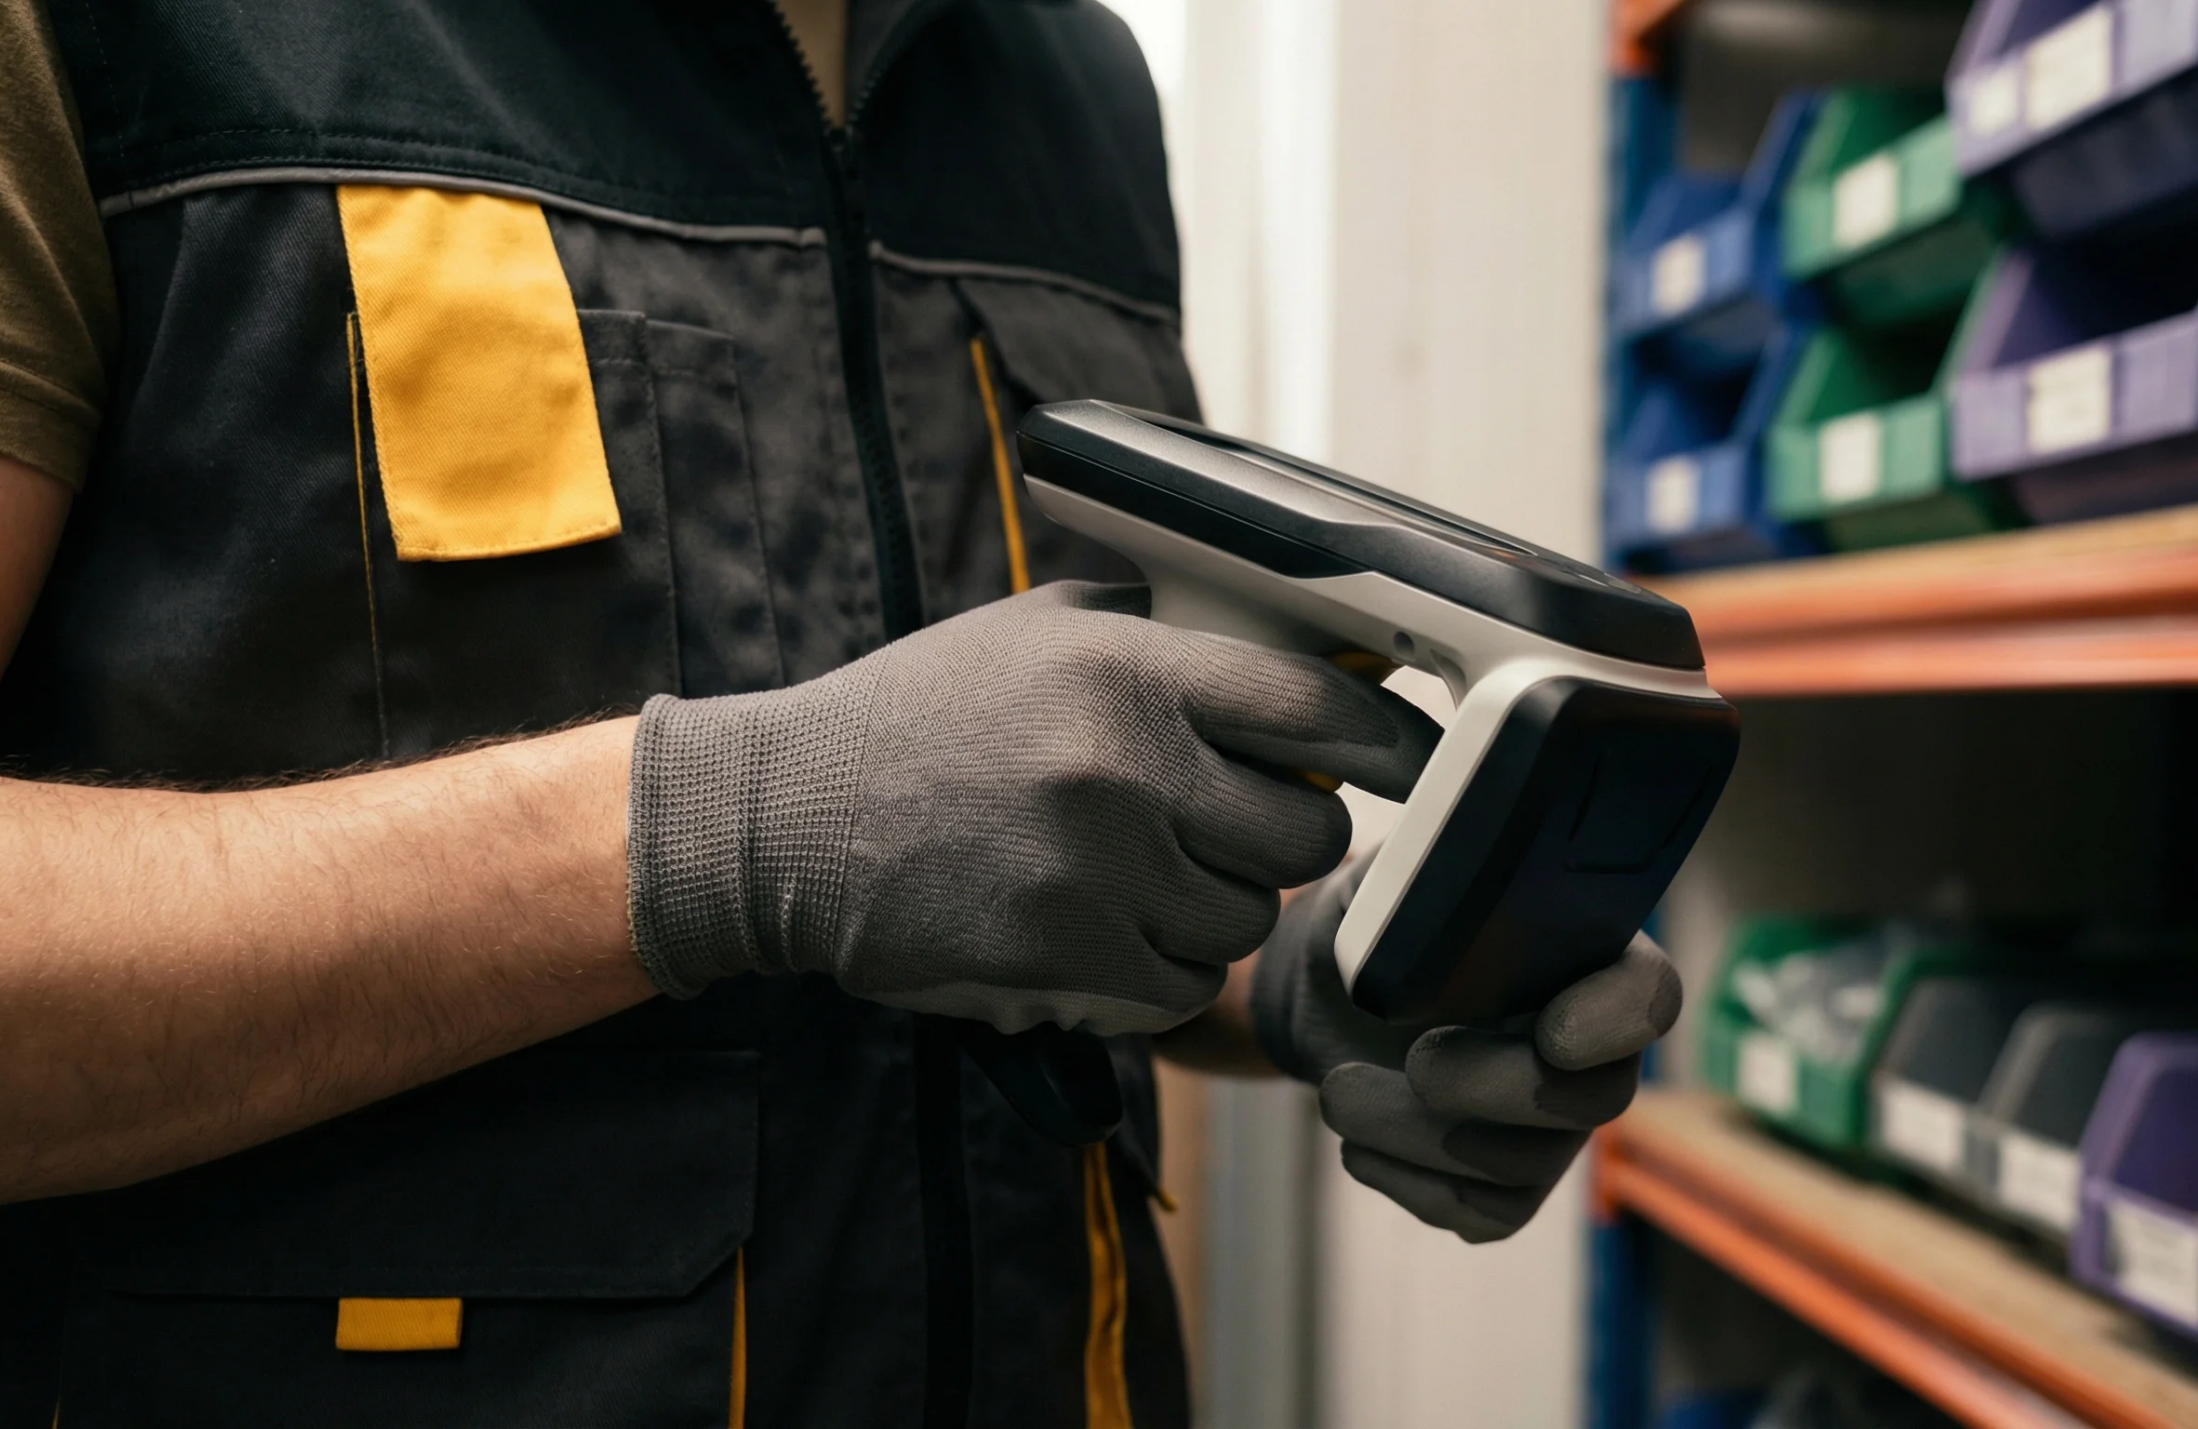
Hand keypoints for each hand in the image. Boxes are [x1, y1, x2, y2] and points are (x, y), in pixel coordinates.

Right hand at [625, 581, 1441, 1032]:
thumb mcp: (1043, 630)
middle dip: (1285, 836)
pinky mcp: (1061, 962)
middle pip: (1303, 833)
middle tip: (1234, 824)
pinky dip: (1157, 970)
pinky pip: (1179, 987)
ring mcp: (1092, 874)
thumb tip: (1311, 649)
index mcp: (1127, 667)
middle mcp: (1120, 766)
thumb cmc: (924, 715)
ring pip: (1244, 920)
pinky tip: (1098, 925)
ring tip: (1136, 871)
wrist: (786, 818)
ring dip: (1211, 906)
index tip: (1411, 759)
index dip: (1387, 741)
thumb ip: (1170, 636)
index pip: (1318, 708)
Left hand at [1251, 857, 1681, 1241]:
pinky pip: (1488, 1213)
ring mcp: (1552, 1122)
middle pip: (1597, 1098)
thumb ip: (1425, 885)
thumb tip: (1446, 888)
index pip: (1647, 994)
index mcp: (1583, 954)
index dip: (1615, 1022)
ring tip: (1338, 1093)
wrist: (1320, 997)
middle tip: (1415, 1060)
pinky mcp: (1505, 1182)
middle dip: (1498, 1088)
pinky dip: (1412, 1183)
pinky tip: (1357, 1143)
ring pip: (1530, 1165)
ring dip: (1423, 1137)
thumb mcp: (1383, 888)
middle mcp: (1589, 1045)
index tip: (1552, 1034)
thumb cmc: (1365, 927)